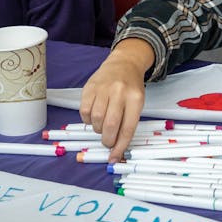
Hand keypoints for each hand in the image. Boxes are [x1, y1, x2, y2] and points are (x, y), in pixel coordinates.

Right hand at [79, 38, 154, 161]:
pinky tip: (94, 116)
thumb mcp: (137, 103)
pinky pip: (84, 111)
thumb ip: (128, 123)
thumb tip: (117, 148)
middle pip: (110, 125)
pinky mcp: (90, 87)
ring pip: (96, 119)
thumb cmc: (131, 88)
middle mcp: (119, 92)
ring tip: (102, 126)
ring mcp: (103, 88)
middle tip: (107, 142)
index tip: (114, 157)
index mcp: (136, 99)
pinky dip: (88, 119)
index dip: (120, 146)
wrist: (124, 64)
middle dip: (107, 140)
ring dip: (98, 129)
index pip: (128, 128)